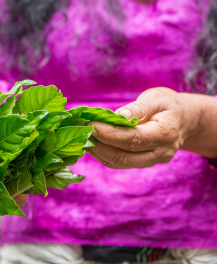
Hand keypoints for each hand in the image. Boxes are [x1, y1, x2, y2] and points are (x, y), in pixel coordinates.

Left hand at [88, 87, 208, 168]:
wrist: (183, 121)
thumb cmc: (168, 106)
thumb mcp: (157, 98)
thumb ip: (139, 108)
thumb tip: (119, 116)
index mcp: (165, 134)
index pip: (132, 139)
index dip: (109, 135)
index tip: (90, 126)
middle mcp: (159, 153)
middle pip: (124, 157)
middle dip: (100, 146)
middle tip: (83, 133)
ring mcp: (152, 160)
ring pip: (120, 163)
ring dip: (99, 152)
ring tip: (84, 139)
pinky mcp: (143, 162)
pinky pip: (121, 163)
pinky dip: (105, 155)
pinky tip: (94, 144)